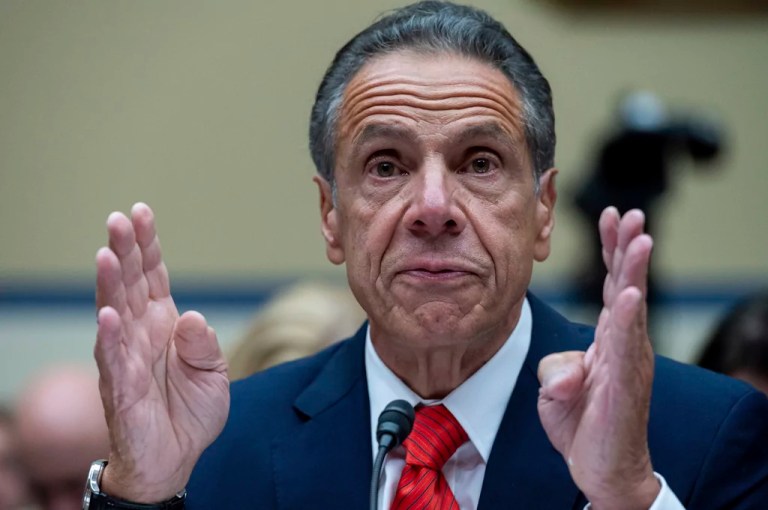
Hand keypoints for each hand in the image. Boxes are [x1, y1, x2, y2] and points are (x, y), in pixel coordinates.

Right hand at [94, 203, 229, 502]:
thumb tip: (192, 317)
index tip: (141, 212)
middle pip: (129, 284)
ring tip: (107, 253)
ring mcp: (127, 358)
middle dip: (124, 251)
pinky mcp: (121, 388)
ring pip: (114, 313)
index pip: (153, 276)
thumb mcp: (214, 372)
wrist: (177, 458)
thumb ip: (205, 344)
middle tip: (119, 219)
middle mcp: (141, 333)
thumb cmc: (191, 411)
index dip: (147, 245)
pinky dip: (110, 336)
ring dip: (110, 284)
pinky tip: (108, 314)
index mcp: (164, 323)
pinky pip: (113, 359)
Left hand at [537, 207, 658, 509]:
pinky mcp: (626, 383)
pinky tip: (632, 293)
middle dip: (626, 246)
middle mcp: (623, 343)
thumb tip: (564, 370)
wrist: (599, 468)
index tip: (609, 216)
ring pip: (632, 306)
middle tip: (629, 212)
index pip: (612, 284)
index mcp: (608, 338)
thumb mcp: (556, 388)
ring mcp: (628, 361)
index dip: (611, 250)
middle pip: (626, 284)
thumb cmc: (581, 423)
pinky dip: (629, 317)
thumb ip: (556, 368)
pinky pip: (627, 344)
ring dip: (634, 270)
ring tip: (640, 236)